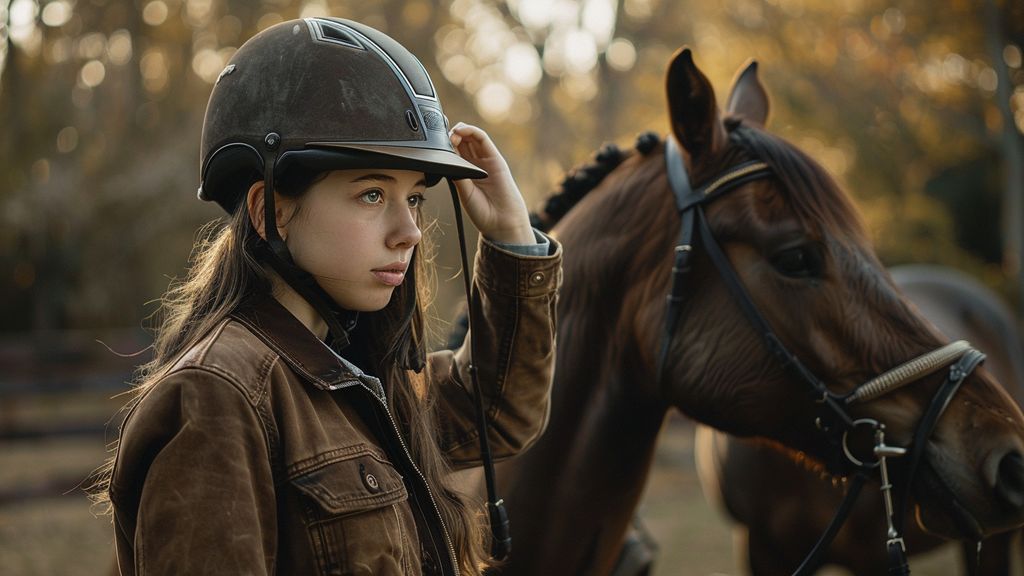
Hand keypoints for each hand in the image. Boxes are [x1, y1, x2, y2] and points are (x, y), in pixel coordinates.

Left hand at [448, 123, 534, 244]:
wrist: (501, 222)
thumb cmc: (482, 211)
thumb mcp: (463, 191)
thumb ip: (457, 174)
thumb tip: (445, 159)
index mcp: (466, 171)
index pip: (454, 151)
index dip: (444, 144)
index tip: (434, 144)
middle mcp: (476, 163)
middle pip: (461, 141)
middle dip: (450, 136)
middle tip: (441, 139)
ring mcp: (486, 159)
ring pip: (471, 137)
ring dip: (459, 130)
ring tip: (450, 134)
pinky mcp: (495, 157)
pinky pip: (482, 138)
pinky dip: (471, 130)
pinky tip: (461, 130)